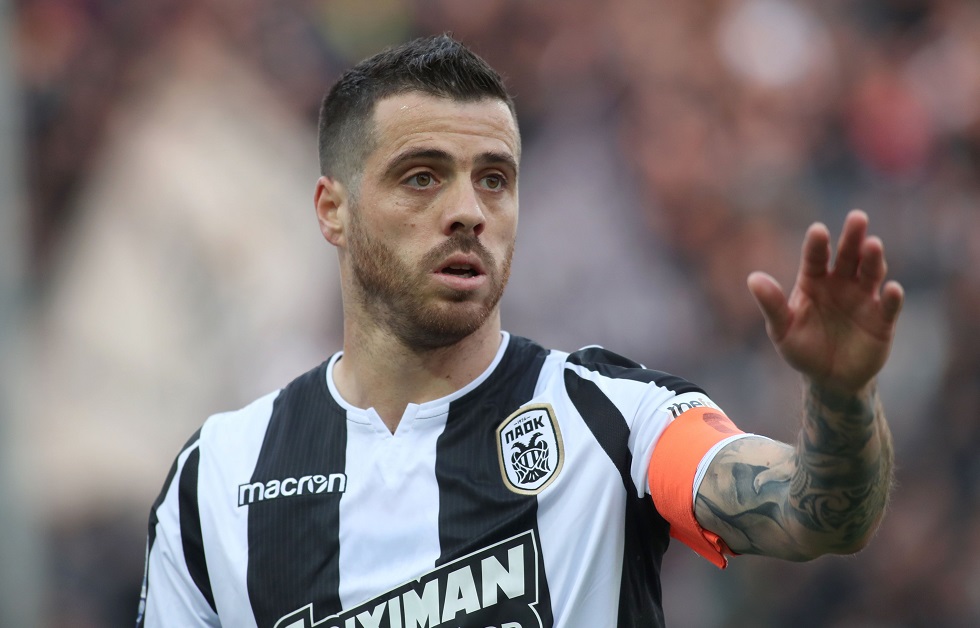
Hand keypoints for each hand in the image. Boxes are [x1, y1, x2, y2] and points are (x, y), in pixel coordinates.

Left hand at [747, 210, 903, 395]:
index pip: (815, 257)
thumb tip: (753, 278)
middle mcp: (841, 283)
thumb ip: (771, 304)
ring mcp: (864, 298)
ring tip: (873, 245)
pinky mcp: (882, 319)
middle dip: (852, 238)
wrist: (829, 378)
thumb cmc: (802, 348)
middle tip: (857, 218)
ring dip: (873, 259)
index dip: (817, 244)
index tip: (818, 231)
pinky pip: (888, 306)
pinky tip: (892, 289)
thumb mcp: (781, 329)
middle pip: (848, 256)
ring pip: (871, 273)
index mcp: (813, 281)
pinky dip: (891, 297)